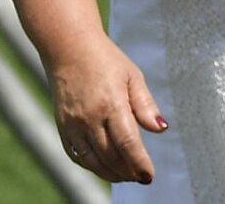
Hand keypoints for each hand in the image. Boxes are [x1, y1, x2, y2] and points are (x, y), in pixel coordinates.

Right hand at [48, 35, 166, 183]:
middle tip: (141, 176)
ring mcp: (73, 124)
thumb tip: (161, 129)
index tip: (149, 176)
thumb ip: (146, 105)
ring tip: (127, 176)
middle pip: (111, 156)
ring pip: (93, 161)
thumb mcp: (133, 76)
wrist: (69, 48)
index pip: (127, 143)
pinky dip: (92, 166)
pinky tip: (105, 167)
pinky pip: (77, 155)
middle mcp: (89, 118)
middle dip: (128, 171)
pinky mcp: (62, 127)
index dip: (139, 163)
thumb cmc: (107, 60)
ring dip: (111, 173)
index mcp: (111, 103)